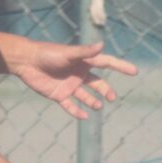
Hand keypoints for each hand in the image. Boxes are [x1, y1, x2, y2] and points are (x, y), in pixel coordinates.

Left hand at [13, 42, 137, 118]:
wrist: (26, 62)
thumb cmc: (47, 53)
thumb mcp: (67, 53)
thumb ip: (84, 52)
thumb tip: (102, 45)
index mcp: (84, 61)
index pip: (106, 63)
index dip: (120, 66)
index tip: (134, 71)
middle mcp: (79, 74)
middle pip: (98, 83)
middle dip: (106, 91)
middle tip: (113, 98)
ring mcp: (69, 85)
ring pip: (86, 96)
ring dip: (93, 102)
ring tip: (98, 106)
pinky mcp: (59, 94)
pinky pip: (71, 106)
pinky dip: (77, 112)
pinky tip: (84, 117)